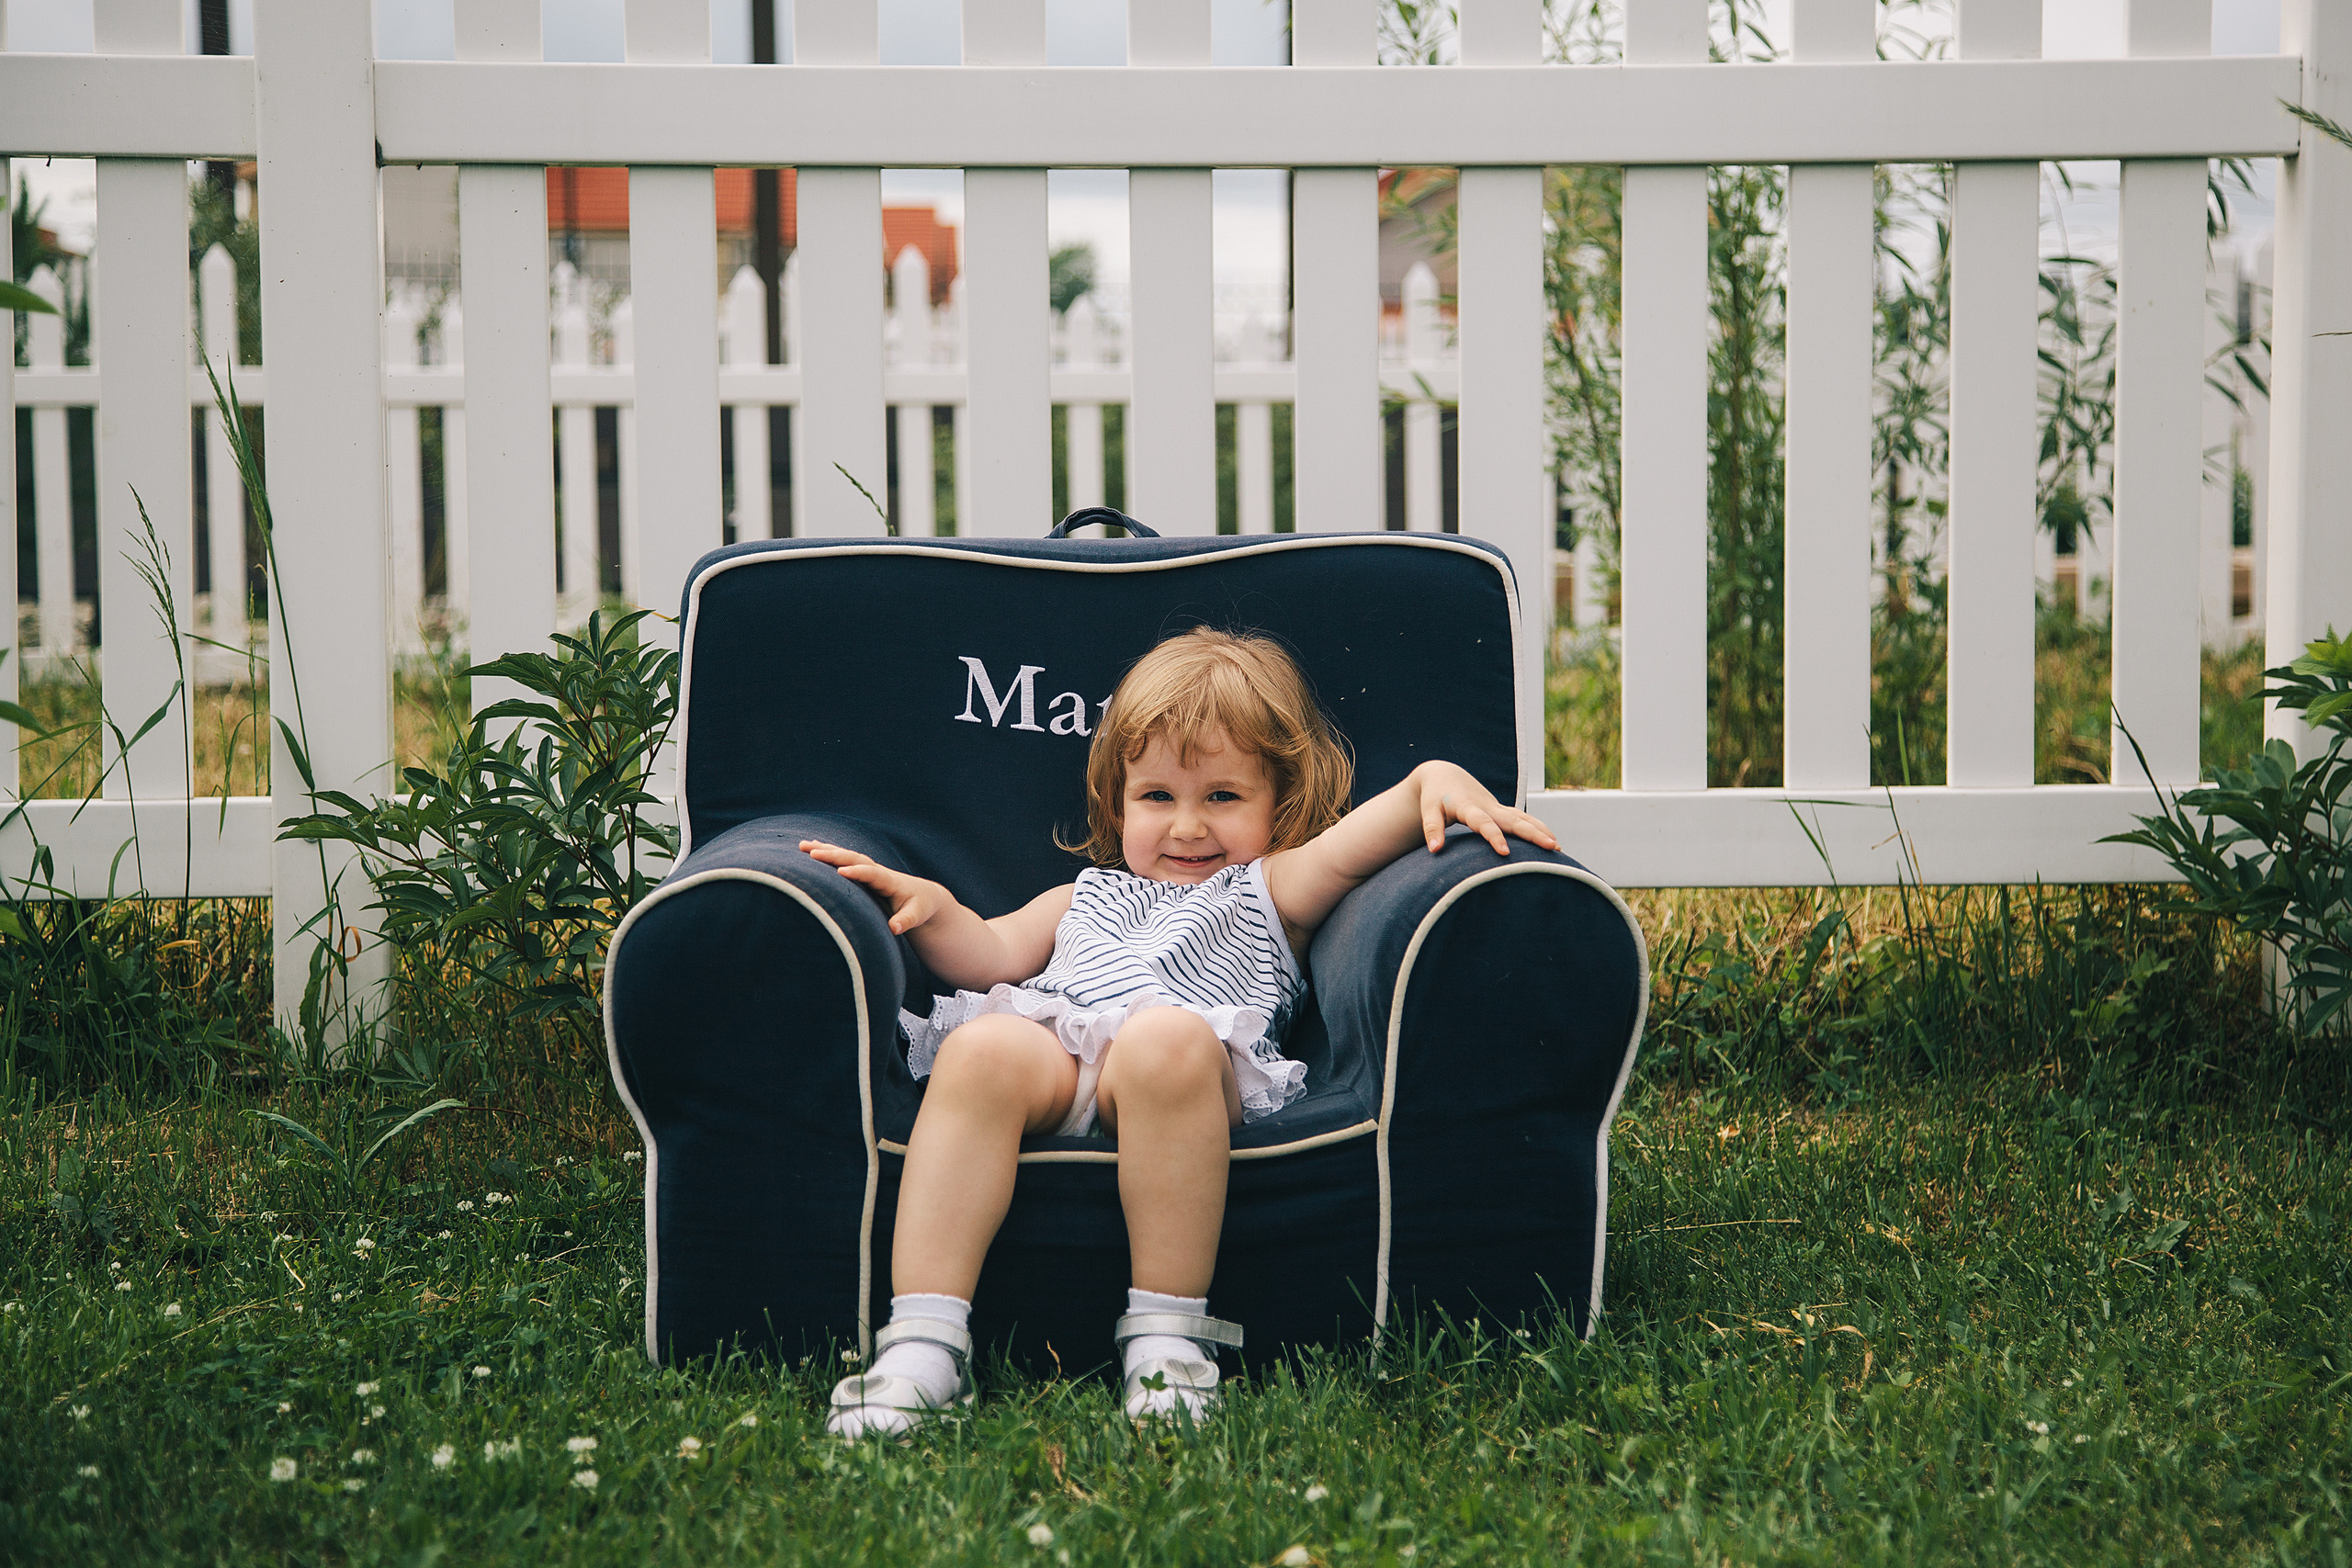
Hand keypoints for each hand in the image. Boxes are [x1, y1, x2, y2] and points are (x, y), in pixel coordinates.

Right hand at [799, 840, 948, 935]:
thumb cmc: (919, 908)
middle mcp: (878, 871)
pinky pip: (844, 860)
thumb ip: (906, 921)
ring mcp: (870, 869)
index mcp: (890, 881)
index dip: (858, 872)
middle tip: (812, 853)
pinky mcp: (864, 872)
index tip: (841, 872)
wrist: (923, 896)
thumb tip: (895, 928)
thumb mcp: (917, 915)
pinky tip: (812, 848)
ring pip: (846, 856)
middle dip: (834, 856)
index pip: (872, 874)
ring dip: (826, 850)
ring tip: (803, 846)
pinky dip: (829, 853)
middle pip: (855, 859)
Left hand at [1413, 765, 1559, 856]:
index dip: (1494, 837)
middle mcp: (1487, 807)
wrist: (1445, 776)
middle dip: (1532, 834)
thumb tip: (1435, 850)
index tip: (1505, 852)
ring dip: (1540, 831)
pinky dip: (1538, 828)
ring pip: (1523, 819)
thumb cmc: (1435, 796)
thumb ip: (1432, 829)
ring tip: (1556, 847)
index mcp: (1469, 807)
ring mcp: (1497, 808)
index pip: (1484, 823)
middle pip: (1513, 821)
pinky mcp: (1502, 811)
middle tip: (1549, 847)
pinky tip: (1552, 841)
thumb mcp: (1428, 811)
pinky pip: (1523, 819)